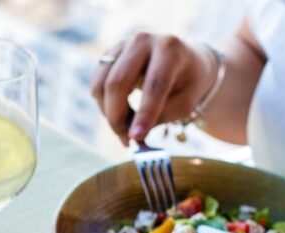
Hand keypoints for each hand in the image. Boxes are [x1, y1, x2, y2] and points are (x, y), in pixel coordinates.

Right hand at [90, 32, 216, 144]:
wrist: (184, 60)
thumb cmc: (187, 84)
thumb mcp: (185, 102)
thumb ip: (160, 117)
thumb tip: (132, 136)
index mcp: (170, 48)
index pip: (153, 84)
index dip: (144, 113)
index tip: (137, 138)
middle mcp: (143, 40)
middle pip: (118, 82)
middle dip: (117, 117)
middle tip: (126, 140)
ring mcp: (123, 45)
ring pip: (101, 85)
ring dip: (109, 114)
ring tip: (126, 127)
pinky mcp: (110, 54)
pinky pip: (97, 85)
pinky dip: (104, 106)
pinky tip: (121, 114)